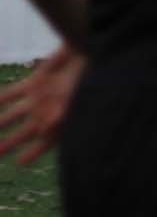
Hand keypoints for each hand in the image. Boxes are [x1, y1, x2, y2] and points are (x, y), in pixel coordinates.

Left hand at [0, 45, 84, 165]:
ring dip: (0, 123)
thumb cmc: (87, 80)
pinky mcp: (33, 83)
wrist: (88, 54)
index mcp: (60, 122)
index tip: (20, 163)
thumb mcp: (75, 100)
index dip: (33, 153)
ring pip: (13, 115)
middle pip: (24, 133)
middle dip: (10, 143)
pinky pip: (11, 93)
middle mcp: (47, 113)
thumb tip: (42, 132)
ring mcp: (38, 98)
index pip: (45, 143)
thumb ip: (59, 117)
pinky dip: (0, 99)